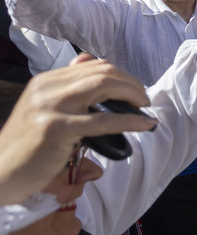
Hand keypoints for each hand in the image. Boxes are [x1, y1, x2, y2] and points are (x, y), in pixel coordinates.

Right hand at [0, 57, 156, 204]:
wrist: (0, 173)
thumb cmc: (28, 147)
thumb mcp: (44, 110)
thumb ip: (66, 89)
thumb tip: (90, 62)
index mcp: (45, 81)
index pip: (93, 66)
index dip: (121, 75)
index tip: (135, 90)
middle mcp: (47, 88)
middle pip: (102, 73)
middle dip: (131, 84)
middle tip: (144, 100)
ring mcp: (51, 107)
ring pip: (104, 87)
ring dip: (132, 95)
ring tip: (145, 108)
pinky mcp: (57, 128)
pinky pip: (103, 121)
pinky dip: (130, 120)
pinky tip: (145, 124)